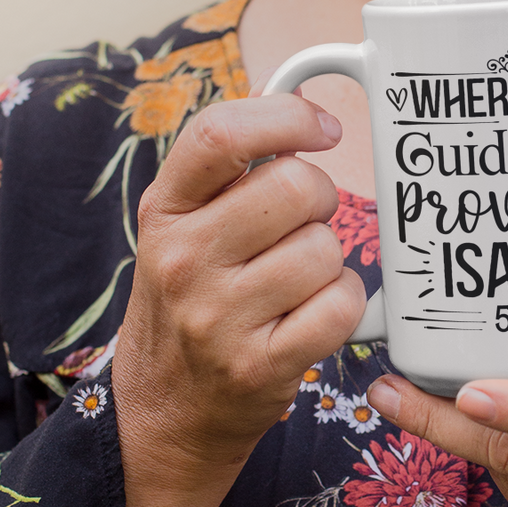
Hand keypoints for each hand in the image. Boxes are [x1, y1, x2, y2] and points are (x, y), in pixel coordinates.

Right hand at [115, 94, 363, 464]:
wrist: (164, 412)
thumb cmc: (189, 301)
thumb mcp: (182, 226)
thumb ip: (230, 167)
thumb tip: (290, 93)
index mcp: (164, 210)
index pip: (221, 133)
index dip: (287, 115)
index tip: (322, 128)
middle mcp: (183, 259)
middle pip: (297, 186)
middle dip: (321, 199)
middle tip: (303, 226)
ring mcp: (218, 317)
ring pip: (326, 248)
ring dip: (329, 260)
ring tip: (297, 280)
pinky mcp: (259, 364)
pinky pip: (342, 304)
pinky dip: (343, 304)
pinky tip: (313, 313)